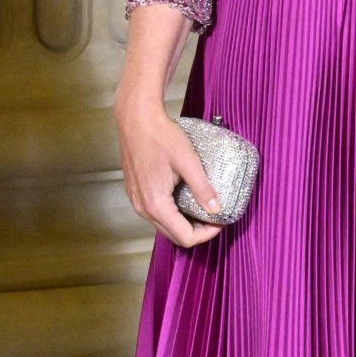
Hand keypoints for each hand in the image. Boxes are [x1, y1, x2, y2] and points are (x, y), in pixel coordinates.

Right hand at [115, 90, 224, 249]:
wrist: (135, 118)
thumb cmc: (159, 135)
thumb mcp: (188, 161)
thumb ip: (203, 188)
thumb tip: (216, 208)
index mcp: (156, 204)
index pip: (184, 237)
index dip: (207, 234)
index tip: (220, 221)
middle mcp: (142, 207)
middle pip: (174, 235)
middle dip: (197, 231)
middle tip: (214, 217)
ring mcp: (136, 200)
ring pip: (164, 225)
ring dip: (184, 223)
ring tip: (202, 208)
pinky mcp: (135, 192)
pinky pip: (156, 213)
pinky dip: (173, 213)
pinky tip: (184, 198)